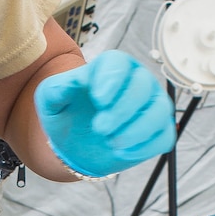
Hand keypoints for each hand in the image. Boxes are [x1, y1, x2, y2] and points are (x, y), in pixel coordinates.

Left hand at [34, 51, 175, 178]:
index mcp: (111, 67)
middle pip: (142, 86)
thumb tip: (76, 80)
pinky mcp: (158, 131)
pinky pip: (163, 137)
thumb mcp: (51, 99)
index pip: (119, 64)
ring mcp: (151, 105)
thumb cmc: (66, 112)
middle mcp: (137, 81)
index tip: (97, 99)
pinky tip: (122, 152)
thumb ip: (58, 88)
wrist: (75, 141)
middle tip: (100, 128)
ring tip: (112, 142)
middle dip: (122, 109)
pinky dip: (145, 146)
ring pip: (159, 111)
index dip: (111, 80)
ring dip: (137, 129)